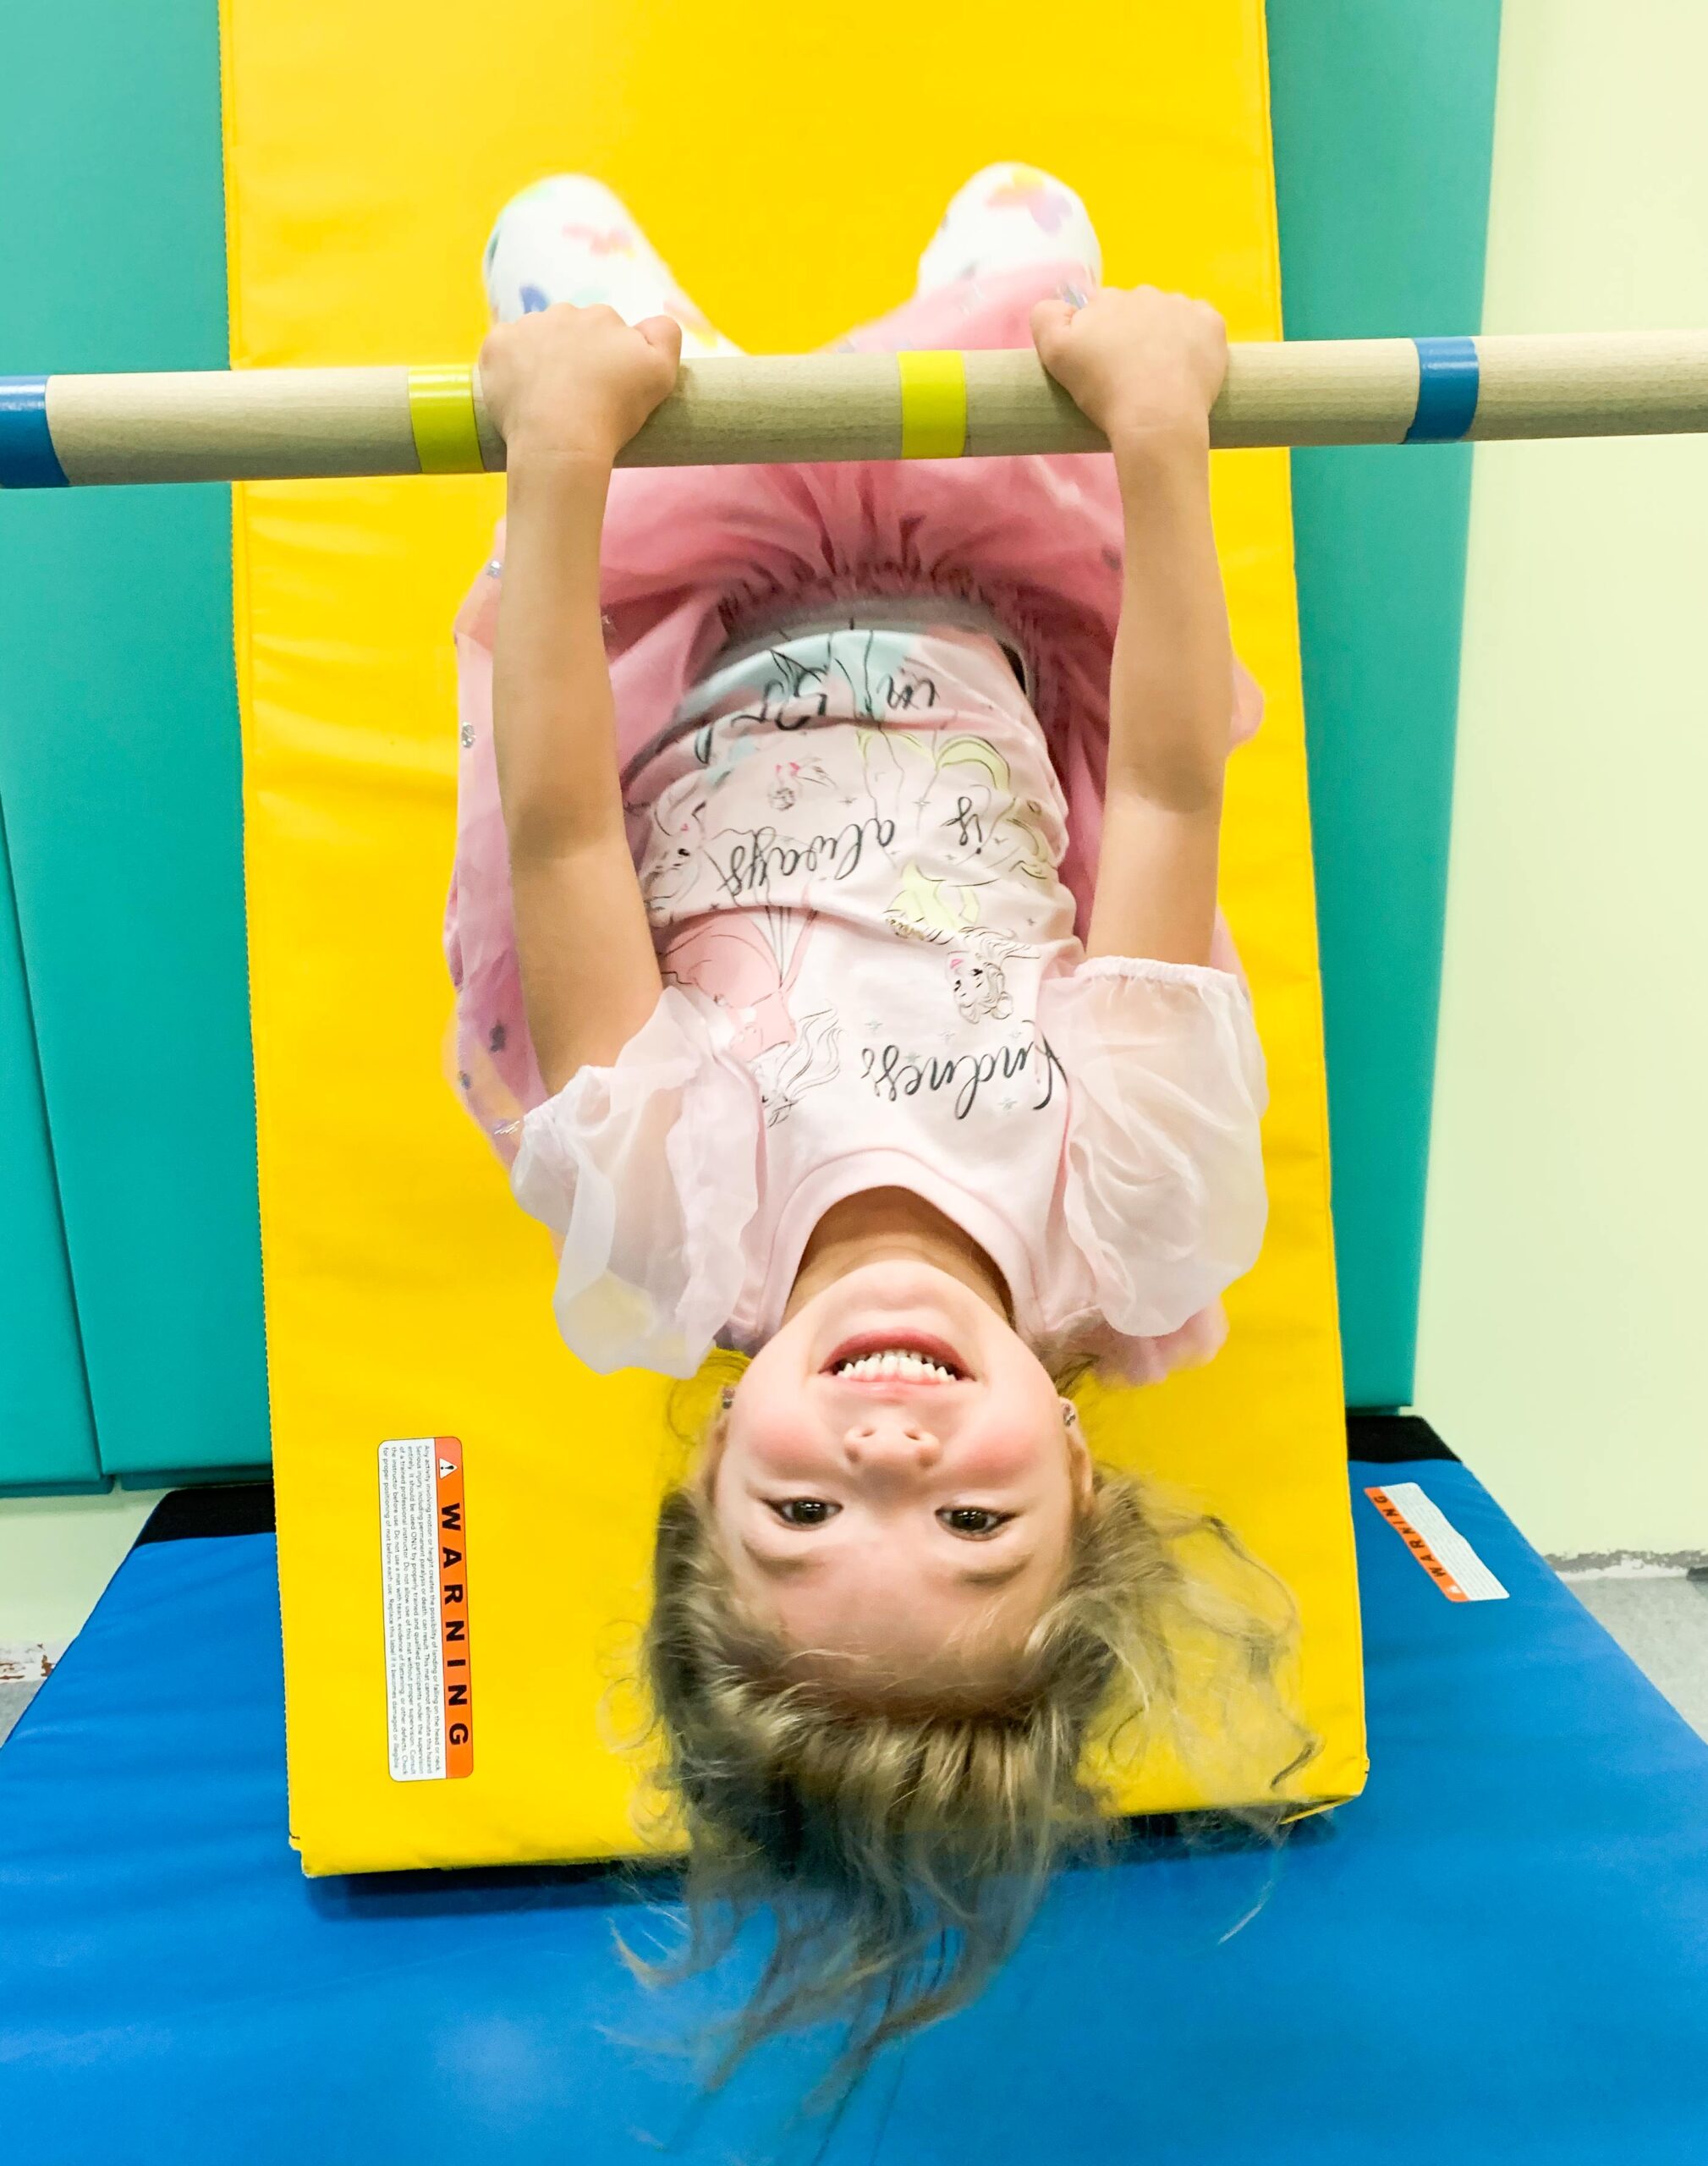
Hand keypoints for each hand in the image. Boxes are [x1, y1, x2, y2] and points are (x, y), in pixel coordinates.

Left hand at [478, 302, 681, 469]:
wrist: (561, 442)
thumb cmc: (614, 413)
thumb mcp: (662, 373)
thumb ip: (665, 335)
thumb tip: (652, 322)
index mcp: (603, 317)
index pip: (606, 332)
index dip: (607, 361)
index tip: (605, 390)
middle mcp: (564, 311)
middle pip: (569, 332)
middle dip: (573, 356)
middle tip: (576, 399)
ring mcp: (526, 326)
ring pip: (535, 339)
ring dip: (541, 360)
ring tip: (547, 401)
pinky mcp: (496, 346)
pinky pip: (503, 349)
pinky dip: (509, 368)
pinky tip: (520, 395)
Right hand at [1030, 284, 1226, 450]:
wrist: (1156, 420)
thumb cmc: (1102, 392)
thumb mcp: (1054, 354)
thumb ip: (1046, 318)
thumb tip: (1060, 306)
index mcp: (1107, 299)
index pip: (1098, 310)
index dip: (1097, 338)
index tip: (1101, 366)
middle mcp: (1145, 293)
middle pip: (1135, 311)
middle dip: (1131, 334)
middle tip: (1130, 376)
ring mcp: (1182, 306)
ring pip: (1169, 315)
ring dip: (1163, 335)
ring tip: (1160, 376)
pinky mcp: (1212, 324)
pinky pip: (1201, 323)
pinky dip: (1195, 339)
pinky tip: (1187, 367)